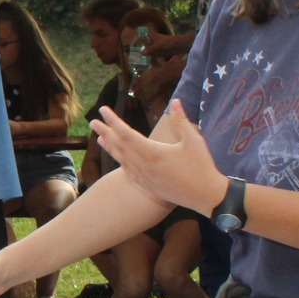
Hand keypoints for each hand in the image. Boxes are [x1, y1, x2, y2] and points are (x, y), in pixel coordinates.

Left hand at [93, 99, 225, 213]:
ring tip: (99, 138)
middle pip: (119, 146)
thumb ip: (181, 120)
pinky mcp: (148, 186)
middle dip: (105, 132)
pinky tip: (118, 158)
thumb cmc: (201, 167)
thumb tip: (175, 101)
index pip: (126, 133)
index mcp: (152, 152)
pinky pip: (128, 172)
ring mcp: (144, 177)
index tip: (103, 110)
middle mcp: (144, 165)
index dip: (113, 121)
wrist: (205, 196)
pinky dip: (120, 162)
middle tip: (93, 122)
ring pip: (121, 160)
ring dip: (110, 148)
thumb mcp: (194, 140)